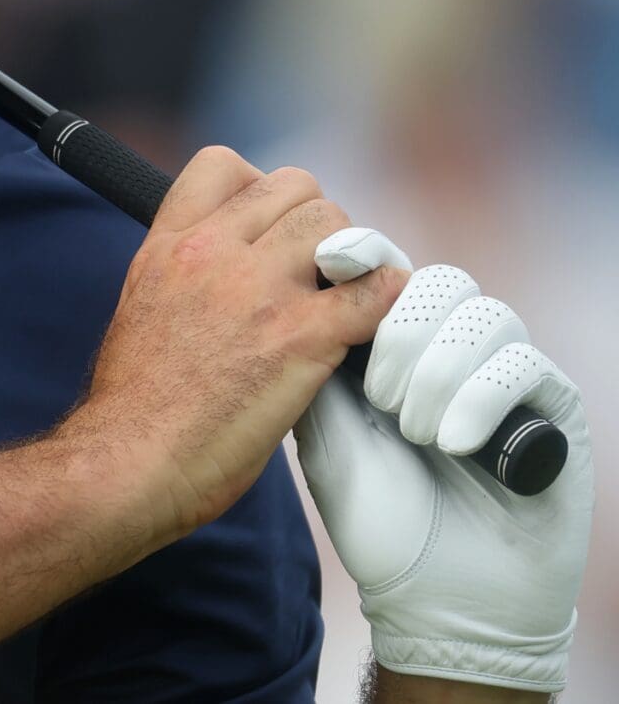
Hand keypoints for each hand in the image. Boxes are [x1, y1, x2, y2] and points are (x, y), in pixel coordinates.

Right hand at [64, 148, 406, 540]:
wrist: (130, 459)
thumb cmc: (135, 403)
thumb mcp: (142, 306)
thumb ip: (185, 273)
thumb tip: (229, 274)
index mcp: (168, 243)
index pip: (222, 163)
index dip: (259, 188)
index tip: (270, 229)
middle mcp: (212, 252)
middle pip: (296, 186)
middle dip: (316, 224)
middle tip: (318, 272)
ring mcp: (259, 291)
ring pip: (340, 226)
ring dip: (354, 259)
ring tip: (346, 299)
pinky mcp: (302, 338)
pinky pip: (376, 290)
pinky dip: (390, 300)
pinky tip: (379, 323)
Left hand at [295, 230, 592, 695]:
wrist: (436, 597)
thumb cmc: (377, 516)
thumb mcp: (323, 429)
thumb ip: (312, 356)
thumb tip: (292, 280)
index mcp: (394, 343)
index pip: (386, 266)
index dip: (362, 249)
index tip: (329, 257)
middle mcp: (453, 349)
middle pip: (438, 280)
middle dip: (399, 326)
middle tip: (377, 395)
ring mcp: (506, 375)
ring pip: (483, 314)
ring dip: (437, 369)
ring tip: (411, 430)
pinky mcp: (553, 410)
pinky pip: (524, 364)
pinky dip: (478, 397)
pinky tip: (449, 442)